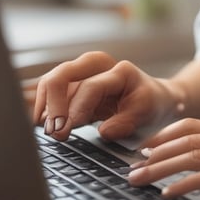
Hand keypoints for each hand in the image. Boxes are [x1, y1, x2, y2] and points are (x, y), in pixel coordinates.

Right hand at [28, 51, 182, 140]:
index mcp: (117, 70)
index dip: (75, 110)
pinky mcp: (72, 86)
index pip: (88, 87)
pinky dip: (45, 110)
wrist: (154, 99)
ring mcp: (81, 74)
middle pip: (60, 77)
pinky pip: (49, 94)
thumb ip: (125, 122)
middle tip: (53, 132)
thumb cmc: (150, 104)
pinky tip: (48, 126)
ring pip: (49, 85)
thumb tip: (103, 131)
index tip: (66, 131)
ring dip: (45, 108)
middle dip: (52, 106)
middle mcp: (95, 66)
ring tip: (50, 132)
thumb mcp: (146, 112)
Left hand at [128, 118, 199, 199]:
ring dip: (160, 167)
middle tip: (132, 165)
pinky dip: (185, 184)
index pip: (193, 126)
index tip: (145, 146)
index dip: (164, 135)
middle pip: (185, 139)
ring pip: (192, 155)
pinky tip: (169, 193)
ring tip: (140, 179)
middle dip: (154, 153)